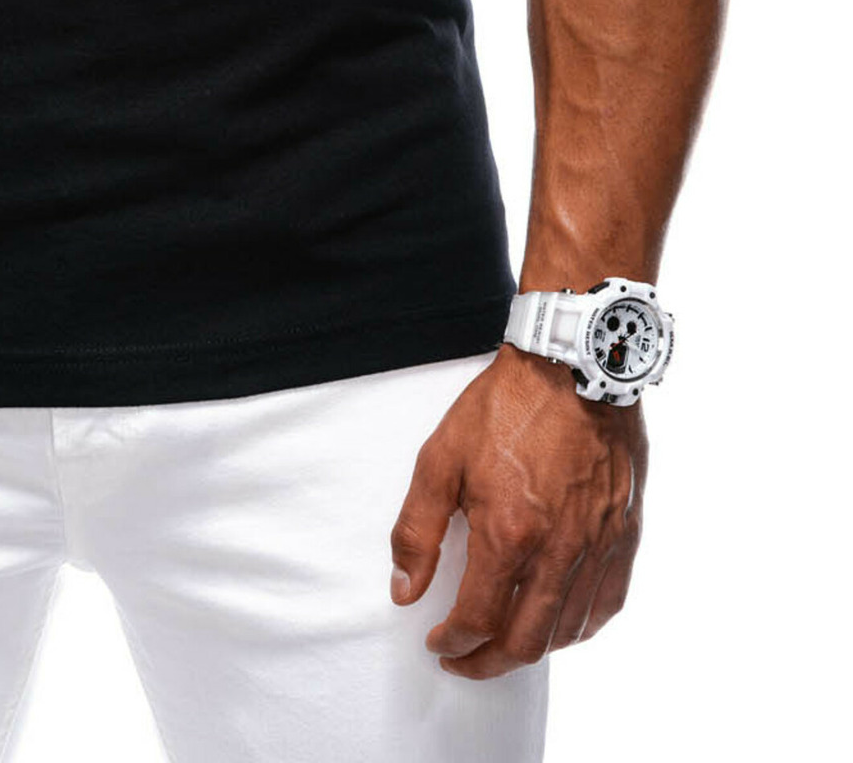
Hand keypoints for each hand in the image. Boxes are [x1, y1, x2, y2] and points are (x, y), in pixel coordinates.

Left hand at [388, 343, 646, 679]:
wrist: (571, 366)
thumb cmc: (506, 407)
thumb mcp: (440, 458)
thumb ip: (418, 530)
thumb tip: (405, 590)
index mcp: (509, 534)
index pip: (478, 619)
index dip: (453, 642)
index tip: (437, 641)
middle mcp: (558, 551)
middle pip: (525, 642)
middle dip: (487, 663)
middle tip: (464, 658)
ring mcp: (597, 546)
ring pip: (568, 631)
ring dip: (531, 650)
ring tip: (503, 643)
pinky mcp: (624, 534)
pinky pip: (607, 604)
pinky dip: (579, 627)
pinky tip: (559, 622)